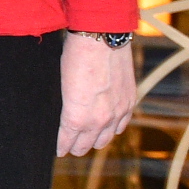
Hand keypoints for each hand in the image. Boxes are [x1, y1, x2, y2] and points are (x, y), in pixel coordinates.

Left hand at [58, 34, 137, 155]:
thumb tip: (63, 115)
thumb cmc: (75, 57)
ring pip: (105, 139)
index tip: (59, 150)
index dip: (62, 147)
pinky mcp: (129, 103)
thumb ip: (65, 106)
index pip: (66, 141)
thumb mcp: (61, 84)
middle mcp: (98, 120)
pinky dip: (113, 129)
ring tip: (88, 139)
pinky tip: (107, 127)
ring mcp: (116, 113)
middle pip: (86, 145)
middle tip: (71, 146)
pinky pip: (121, 126)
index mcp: (77, 117)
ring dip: (95, 140)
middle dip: (76, 147)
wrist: (102, 38)